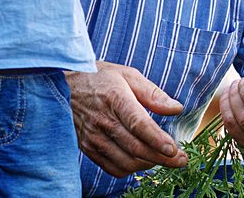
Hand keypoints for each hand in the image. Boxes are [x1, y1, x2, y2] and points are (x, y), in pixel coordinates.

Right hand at [67, 62, 186, 177]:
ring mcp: (93, 136)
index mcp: (115, 98)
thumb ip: (152, 93)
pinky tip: (141, 161)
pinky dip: (131, 169)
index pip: (138, 124)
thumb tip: (176, 108)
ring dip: (149, 165)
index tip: (174, 150)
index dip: (157, 140)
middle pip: (136, 148)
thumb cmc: (99, 78)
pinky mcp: (87, 147)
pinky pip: (113, 168)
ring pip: (126, 162)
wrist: (62, 86)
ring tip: (163, 159)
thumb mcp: (127, 74)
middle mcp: (102, 120)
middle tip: (181, 160)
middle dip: (162, 158)